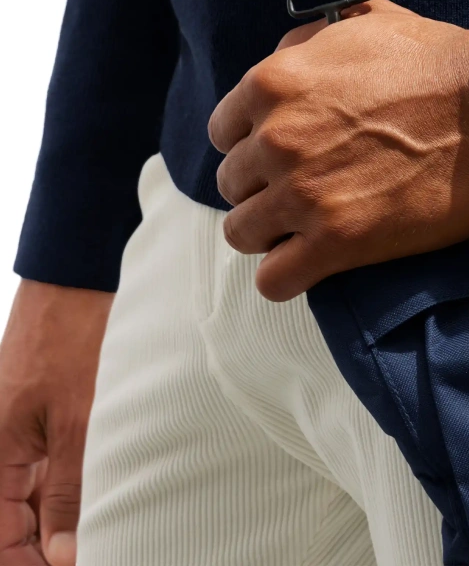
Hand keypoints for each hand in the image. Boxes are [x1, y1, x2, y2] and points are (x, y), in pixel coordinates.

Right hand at [0, 280, 112, 565]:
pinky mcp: (45, 422)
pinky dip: (73, 492)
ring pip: (33, 503)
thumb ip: (70, 487)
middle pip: (15, 525)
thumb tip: (64, 554)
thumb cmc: (70, 338)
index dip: (31, 564)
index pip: (1, 540)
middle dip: (50, 549)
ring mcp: (20, 438)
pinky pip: (49, 474)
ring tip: (107, 533)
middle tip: (101, 549)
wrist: (76, 281)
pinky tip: (104, 502)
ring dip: (64, 524)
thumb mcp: (77, 417)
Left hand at [208, 0, 468, 301]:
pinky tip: (315, 262)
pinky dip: (289, 276)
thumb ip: (307, 42)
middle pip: (233, 183)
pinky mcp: (339, 242)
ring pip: (243, 233)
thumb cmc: (439, 60)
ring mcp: (303, 194)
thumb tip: (282, 61)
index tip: (284, 153)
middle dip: (264, 187)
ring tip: (309, 229)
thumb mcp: (364, 22)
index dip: (253, 143)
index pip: (223, 131)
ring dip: (272, 233)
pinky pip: (275, 281)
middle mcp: (276, 140)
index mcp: (274, 83)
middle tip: (307, 189)